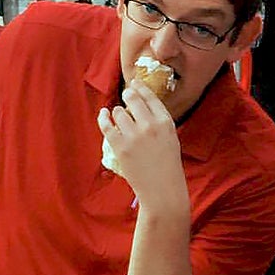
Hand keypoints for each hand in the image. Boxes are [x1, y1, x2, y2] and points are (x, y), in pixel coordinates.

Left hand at [97, 79, 185, 210]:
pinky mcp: (120, 146)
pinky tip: (104, 114)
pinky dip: (103, 117)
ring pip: (119, 111)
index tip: (135, 84)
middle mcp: (150, 126)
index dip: (140, 88)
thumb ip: (158, 121)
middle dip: (128, 95)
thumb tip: (140, 104)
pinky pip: (106, 125)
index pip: (150, 97)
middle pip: (133, 98)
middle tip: (126, 96)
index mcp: (166, 123)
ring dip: (118, 113)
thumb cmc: (168, 166)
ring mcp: (134, 136)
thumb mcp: (171, 138)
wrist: (162, 190)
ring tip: (121, 118)